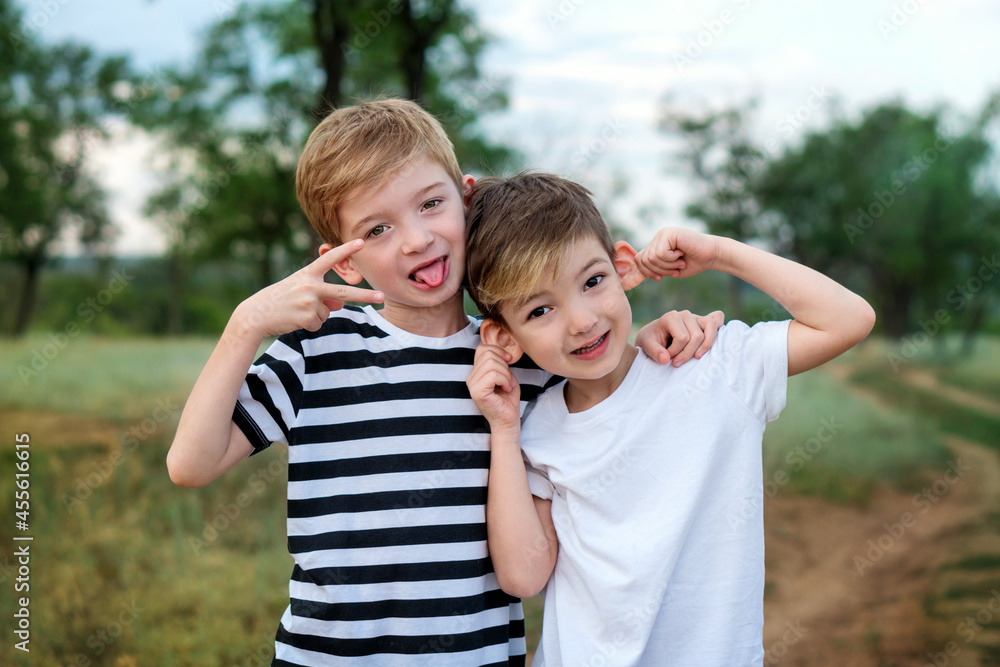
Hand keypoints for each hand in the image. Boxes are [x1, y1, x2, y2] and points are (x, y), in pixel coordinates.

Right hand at [232, 239, 384, 338]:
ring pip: (326, 313)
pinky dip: (309, 325)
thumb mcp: (300, 291)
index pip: (330, 259)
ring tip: (296, 312)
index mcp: (307, 274)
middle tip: (382, 296)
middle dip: (365, 295)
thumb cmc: (279, 300)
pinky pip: (319, 323)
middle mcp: (310, 286)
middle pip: (344, 291)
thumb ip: (323, 295)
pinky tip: (294, 320)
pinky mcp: (306, 317)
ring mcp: (309, 301)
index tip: (361, 242)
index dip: (346, 250)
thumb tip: (341, 303)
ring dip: (315, 316)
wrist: (256, 315)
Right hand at [467, 344, 520, 431]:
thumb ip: (500, 361)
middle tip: (508, 379)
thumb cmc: (508, 398)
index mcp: (476, 372)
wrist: (508, 419)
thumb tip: (501, 350)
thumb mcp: (505, 374)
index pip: (482, 349)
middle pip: (487, 354)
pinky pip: (493, 375)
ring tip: (507, 385)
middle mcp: (471, 378)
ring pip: (491, 364)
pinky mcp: (477, 392)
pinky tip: (506, 389)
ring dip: (505, 374)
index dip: (498, 351)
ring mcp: (472, 385)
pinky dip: (504, 380)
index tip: (509, 361)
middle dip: (504, 364)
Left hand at [633, 227, 721, 281]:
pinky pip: (660, 253)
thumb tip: (637, 266)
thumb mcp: (669, 269)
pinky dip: (671, 259)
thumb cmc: (693, 263)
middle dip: (659, 270)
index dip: (647, 271)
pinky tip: (681, 254)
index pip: (639, 259)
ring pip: (652, 257)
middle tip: (675, 270)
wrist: (712, 255)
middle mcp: (658, 237)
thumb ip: (654, 267)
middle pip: (644, 260)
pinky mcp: (669, 233)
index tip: (659, 278)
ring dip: (667, 265)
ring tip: (679, 262)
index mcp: (657, 244)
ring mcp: (663, 233)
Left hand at [635, 310, 724, 365]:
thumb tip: (666, 359)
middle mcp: (685, 314)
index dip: (676, 352)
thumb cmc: (651, 340)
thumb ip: (654, 352)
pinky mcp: (704, 321)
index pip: (682, 337)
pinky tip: (712, 342)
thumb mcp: (646, 345)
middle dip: (688, 353)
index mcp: (671, 317)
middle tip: (677, 362)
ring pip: (711, 327)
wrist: (654, 336)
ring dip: (705, 346)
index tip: (668, 358)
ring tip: (696, 357)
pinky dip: (718, 329)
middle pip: (697, 336)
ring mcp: (696, 317)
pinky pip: (718, 318)